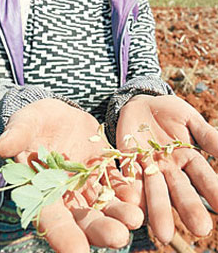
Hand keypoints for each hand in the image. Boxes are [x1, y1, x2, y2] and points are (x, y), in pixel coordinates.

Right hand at [0, 98, 142, 252]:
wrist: (56, 114)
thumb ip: (17, 135)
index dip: (61, 235)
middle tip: (119, 237)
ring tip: (135, 218)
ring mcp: (86, 184)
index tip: (76, 252)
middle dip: (99, 229)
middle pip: (81, 219)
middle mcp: (64, 194)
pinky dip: (128, 191)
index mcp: (40, 188)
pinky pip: (117, 184)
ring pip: (103, 206)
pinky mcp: (103, 171)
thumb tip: (2, 148)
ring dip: (118, 214)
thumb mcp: (25, 122)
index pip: (48, 217)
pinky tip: (140, 196)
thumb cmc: (34, 120)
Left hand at [117, 94, 217, 243]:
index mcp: (187, 158)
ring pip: (154, 189)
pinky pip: (129, 177)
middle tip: (200, 229)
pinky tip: (133, 204)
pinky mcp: (127, 161)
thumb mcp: (190, 119)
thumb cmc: (169, 111)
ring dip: (158, 209)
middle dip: (188, 208)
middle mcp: (169, 168)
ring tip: (163, 233)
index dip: (213, 190)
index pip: (203, 176)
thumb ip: (207, 136)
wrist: (140, 103)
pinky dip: (131, 191)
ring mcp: (148, 166)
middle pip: (180, 189)